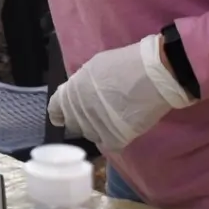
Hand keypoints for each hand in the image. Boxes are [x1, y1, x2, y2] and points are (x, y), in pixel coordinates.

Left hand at [48, 35, 195, 151]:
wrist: (153, 74)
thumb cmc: (126, 64)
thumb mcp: (94, 68)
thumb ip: (82, 84)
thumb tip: (80, 93)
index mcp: (71, 91)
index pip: (55, 109)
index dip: (61, 112)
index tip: (65, 116)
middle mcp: (78, 110)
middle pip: (75, 124)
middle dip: (84, 120)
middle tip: (101, 114)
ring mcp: (95, 126)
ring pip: (92, 135)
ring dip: (100, 130)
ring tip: (115, 119)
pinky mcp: (113, 138)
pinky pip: (110, 144)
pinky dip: (117, 139)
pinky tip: (125, 128)